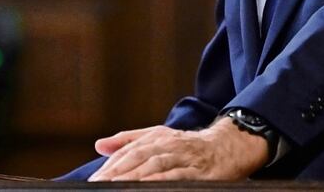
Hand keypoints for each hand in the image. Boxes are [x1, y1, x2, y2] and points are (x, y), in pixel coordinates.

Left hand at [87, 118, 269, 180]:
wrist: (228, 147)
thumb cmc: (189, 146)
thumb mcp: (159, 137)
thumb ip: (128, 141)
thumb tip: (99, 145)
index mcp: (157, 137)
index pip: (128, 151)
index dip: (111, 166)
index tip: (95, 180)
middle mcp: (169, 144)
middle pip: (139, 157)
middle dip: (117, 172)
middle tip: (99, 184)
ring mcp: (185, 157)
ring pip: (156, 165)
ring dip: (135, 176)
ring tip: (117, 186)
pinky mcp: (200, 172)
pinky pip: (179, 176)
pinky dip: (163, 180)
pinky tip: (149, 187)